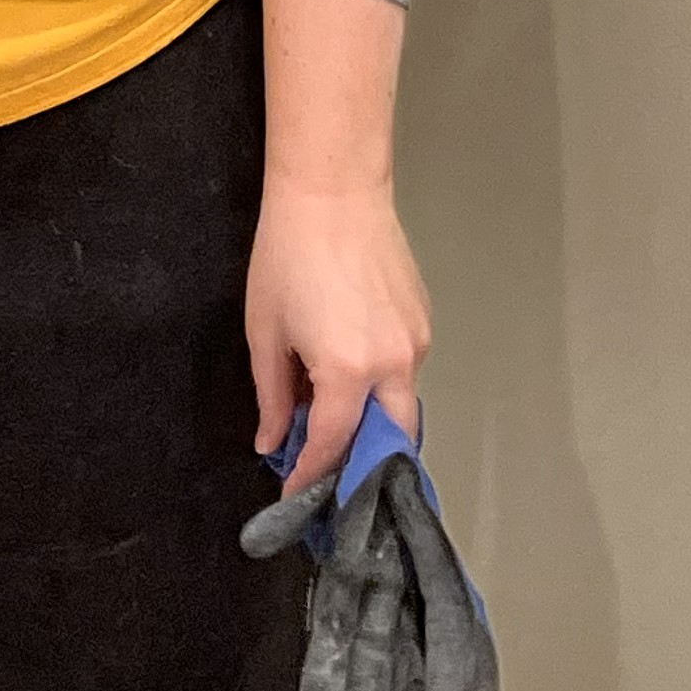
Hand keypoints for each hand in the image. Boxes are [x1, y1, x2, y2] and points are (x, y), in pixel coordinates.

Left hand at [244, 183, 429, 502]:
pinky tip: (351, 374)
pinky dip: (382, 386)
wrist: (332, 191)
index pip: (334, 446)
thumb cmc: (287, 257)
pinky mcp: (424, 319)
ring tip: (333, 422)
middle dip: (363, 465)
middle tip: (330, 475)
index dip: (311, 476)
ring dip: (372, 423)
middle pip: (391, 441)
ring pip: (402, 405)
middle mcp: (394, 364)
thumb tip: (273, 442)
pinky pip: (406, 371)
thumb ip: (273, 395)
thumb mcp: (266, 331)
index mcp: (349, 371)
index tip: (294, 498)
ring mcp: (416, 341)